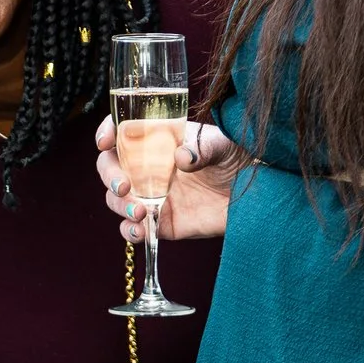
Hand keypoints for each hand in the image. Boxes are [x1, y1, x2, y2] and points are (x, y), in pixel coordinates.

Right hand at [97, 118, 240, 240]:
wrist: (258, 195)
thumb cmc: (238, 159)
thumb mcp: (223, 144)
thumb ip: (202, 148)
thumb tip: (182, 158)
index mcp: (158, 140)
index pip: (122, 131)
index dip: (107, 132)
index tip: (105, 141)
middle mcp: (149, 167)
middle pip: (111, 167)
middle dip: (110, 176)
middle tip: (125, 186)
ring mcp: (152, 196)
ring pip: (117, 199)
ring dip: (120, 206)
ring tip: (141, 213)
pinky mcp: (162, 223)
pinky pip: (134, 229)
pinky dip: (130, 231)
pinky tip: (140, 231)